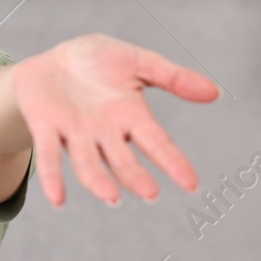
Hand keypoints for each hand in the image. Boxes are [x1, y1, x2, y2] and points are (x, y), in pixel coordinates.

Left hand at [11, 34, 218, 207]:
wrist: (53, 61)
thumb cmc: (98, 62)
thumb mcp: (137, 61)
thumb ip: (173, 77)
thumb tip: (215, 93)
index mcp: (131, 117)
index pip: (157, 143)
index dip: (173, 162)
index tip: (191, 184)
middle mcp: (105, 133)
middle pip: (123, 160)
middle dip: (135, 176)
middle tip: (149, 193)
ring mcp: (75, 134)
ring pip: (88, 163)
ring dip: (98, 181)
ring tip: (111, 197)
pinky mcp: (46, 129)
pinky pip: (49, 155)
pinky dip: (53, 177)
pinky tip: (57, 199)